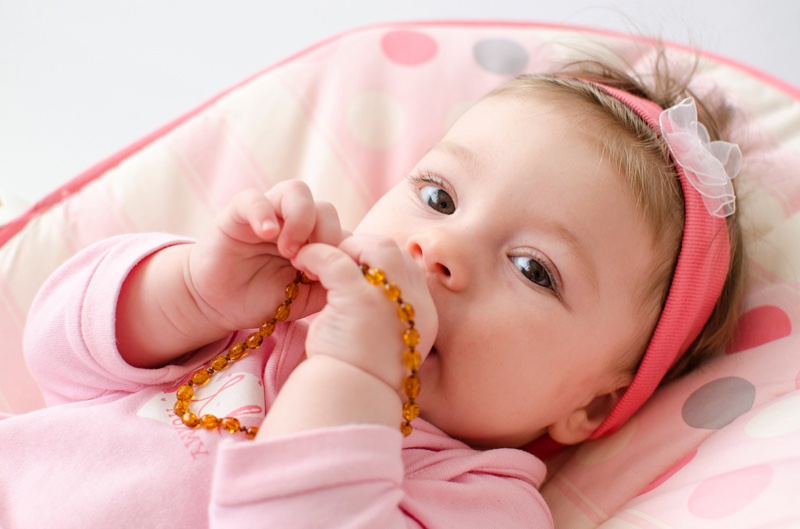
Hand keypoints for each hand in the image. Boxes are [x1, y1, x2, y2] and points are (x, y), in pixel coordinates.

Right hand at [187, 182, 344, 333]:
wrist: (222, 305)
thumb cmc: (266, 299)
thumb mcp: (307, 297)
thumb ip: (332, 282)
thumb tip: (358, 271)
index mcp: (315, 239)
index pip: (343, 230)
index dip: (343, 251)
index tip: (333, 277)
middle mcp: (294, 221)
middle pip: (326, 208)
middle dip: (326, 236)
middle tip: (309, 265)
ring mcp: (268, 213)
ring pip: (297, 191)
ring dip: (301, 220)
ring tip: (288, 251)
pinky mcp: (237, 213)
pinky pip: (254, 198)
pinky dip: (264, 213)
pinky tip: (267, 234)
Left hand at [291, 234, 437, 388]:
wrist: (349, 402)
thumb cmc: (361, 377)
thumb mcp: (386, 344)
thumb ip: (388, 317)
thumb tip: (372, 294)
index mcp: (424, 315)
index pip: (407, 269)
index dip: (380, 263)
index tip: (356, 270)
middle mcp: (415, 303)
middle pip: (394, 252)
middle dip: (364, 249)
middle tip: (337, 259)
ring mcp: (389, 299)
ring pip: (371, 247)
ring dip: (344, 247)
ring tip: (320, 258)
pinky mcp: (359, 299)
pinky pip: (337, 261)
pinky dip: (317, 255)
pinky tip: (302, 261)